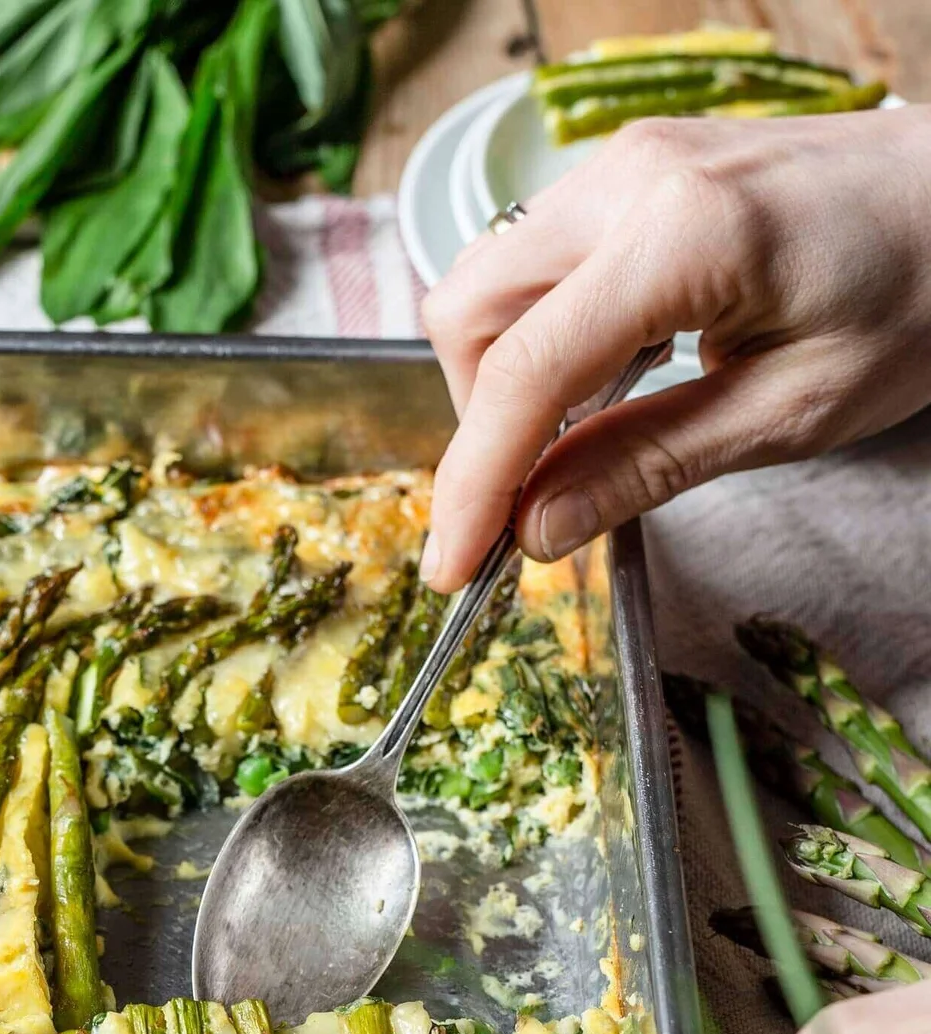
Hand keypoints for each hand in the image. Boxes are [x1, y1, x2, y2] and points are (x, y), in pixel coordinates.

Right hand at [419, 106, 930, 590]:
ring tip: (572, 440)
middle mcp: (630, 179)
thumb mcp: (792, 410)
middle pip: (468, 314)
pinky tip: (600, 380)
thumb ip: (649, 464)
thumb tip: (536, 530)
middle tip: (529, 499)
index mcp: (681, 236)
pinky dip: (537, 336)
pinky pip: (533, 261)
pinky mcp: (630, 172)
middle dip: (477, 423)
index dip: (473, 482)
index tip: (453, 566)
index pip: (523, 372)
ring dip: (501, 379)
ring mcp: (624, 164)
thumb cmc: (919, 292)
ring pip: (487, 282)